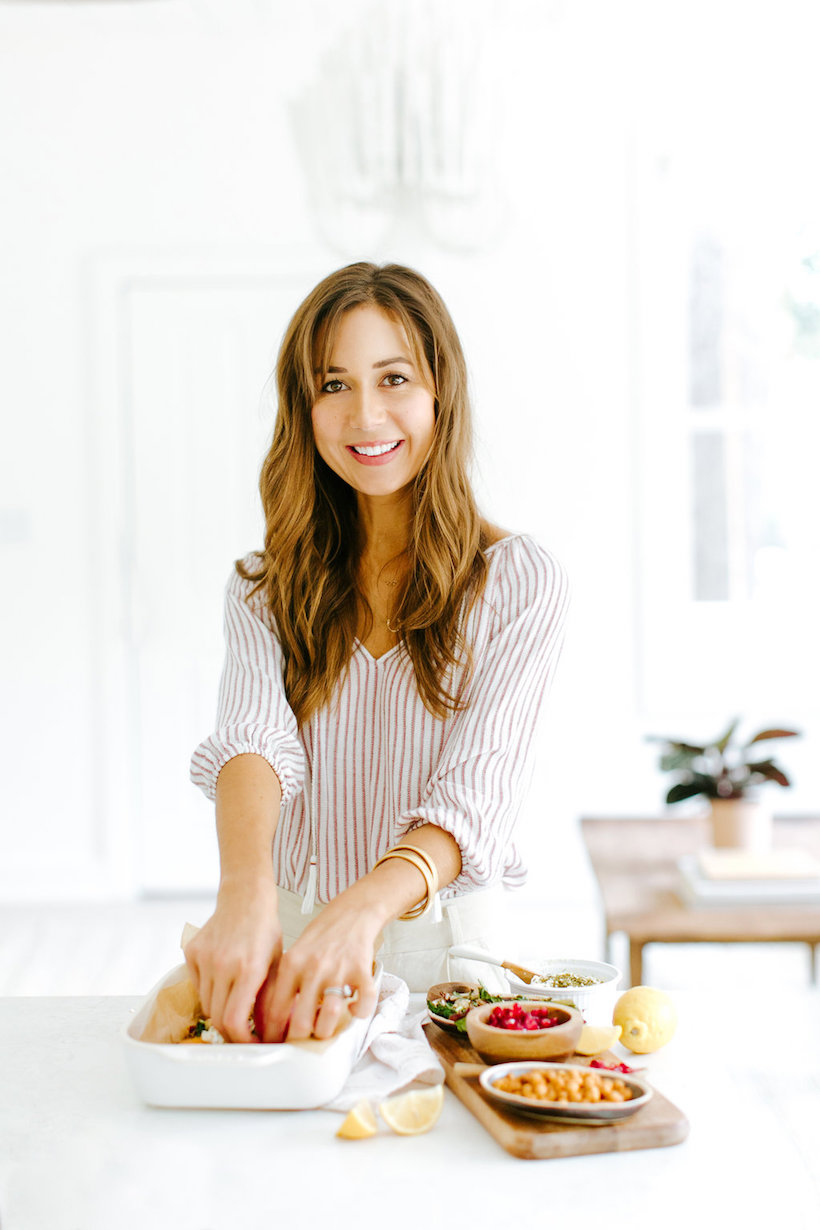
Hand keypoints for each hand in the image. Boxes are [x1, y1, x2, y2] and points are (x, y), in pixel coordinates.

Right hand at [183, 876, 280, 1042]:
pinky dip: (209, 993)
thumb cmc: (266, 931)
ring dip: (220, 1012)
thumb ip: (270, 1000)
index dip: (242, 1041)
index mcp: (248, 970)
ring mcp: (204, 959)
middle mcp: (223, 966)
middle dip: (232, 1032)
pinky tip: (224, 981)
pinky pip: (198, 986)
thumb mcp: (276, 965)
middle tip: (245, 1033)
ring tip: (236, 1005)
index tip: (252, 1043)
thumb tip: (269, 1033)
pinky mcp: (191, 954)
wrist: (245, 898)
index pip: (234, 1022)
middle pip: (217, 1018)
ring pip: (206, 1004)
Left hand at [254, 898, 379, 1042]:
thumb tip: (276, 1019)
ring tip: (324, 1028)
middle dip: (299, 1040)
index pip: (274, 1010)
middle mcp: (312, 968)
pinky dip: (360, 1012)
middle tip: (300, 1042)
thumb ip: (286, 982)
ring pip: (329, 1017)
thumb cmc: (323, 935)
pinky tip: (354, 1008)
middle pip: (300, 1022)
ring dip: (327, 1030)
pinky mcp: (362, 970)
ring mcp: (338, 969)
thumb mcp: (295, 953)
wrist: (352, 911)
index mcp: (291, 964)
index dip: (272, 1034)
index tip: (274, 1044)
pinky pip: (363, 1003)